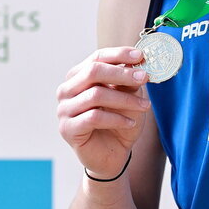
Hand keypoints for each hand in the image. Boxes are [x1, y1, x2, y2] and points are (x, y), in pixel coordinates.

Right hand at [56, 46, 151, 178]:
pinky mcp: (67, 129)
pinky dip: (116, 118)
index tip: (140, 56)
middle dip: (122, 73)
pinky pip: (94, 117)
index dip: (119, 54)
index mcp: (79, 76)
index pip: (97, 58)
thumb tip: (135, 64)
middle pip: (93, 72)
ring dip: (125, 99)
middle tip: (144, 77)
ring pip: (96, 94)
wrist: (113, 154)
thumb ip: (128, 82)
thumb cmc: (119, 121)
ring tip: (144, 106)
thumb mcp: (128, 98)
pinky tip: (131, 122)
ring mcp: (64, 109)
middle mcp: (67, 90)